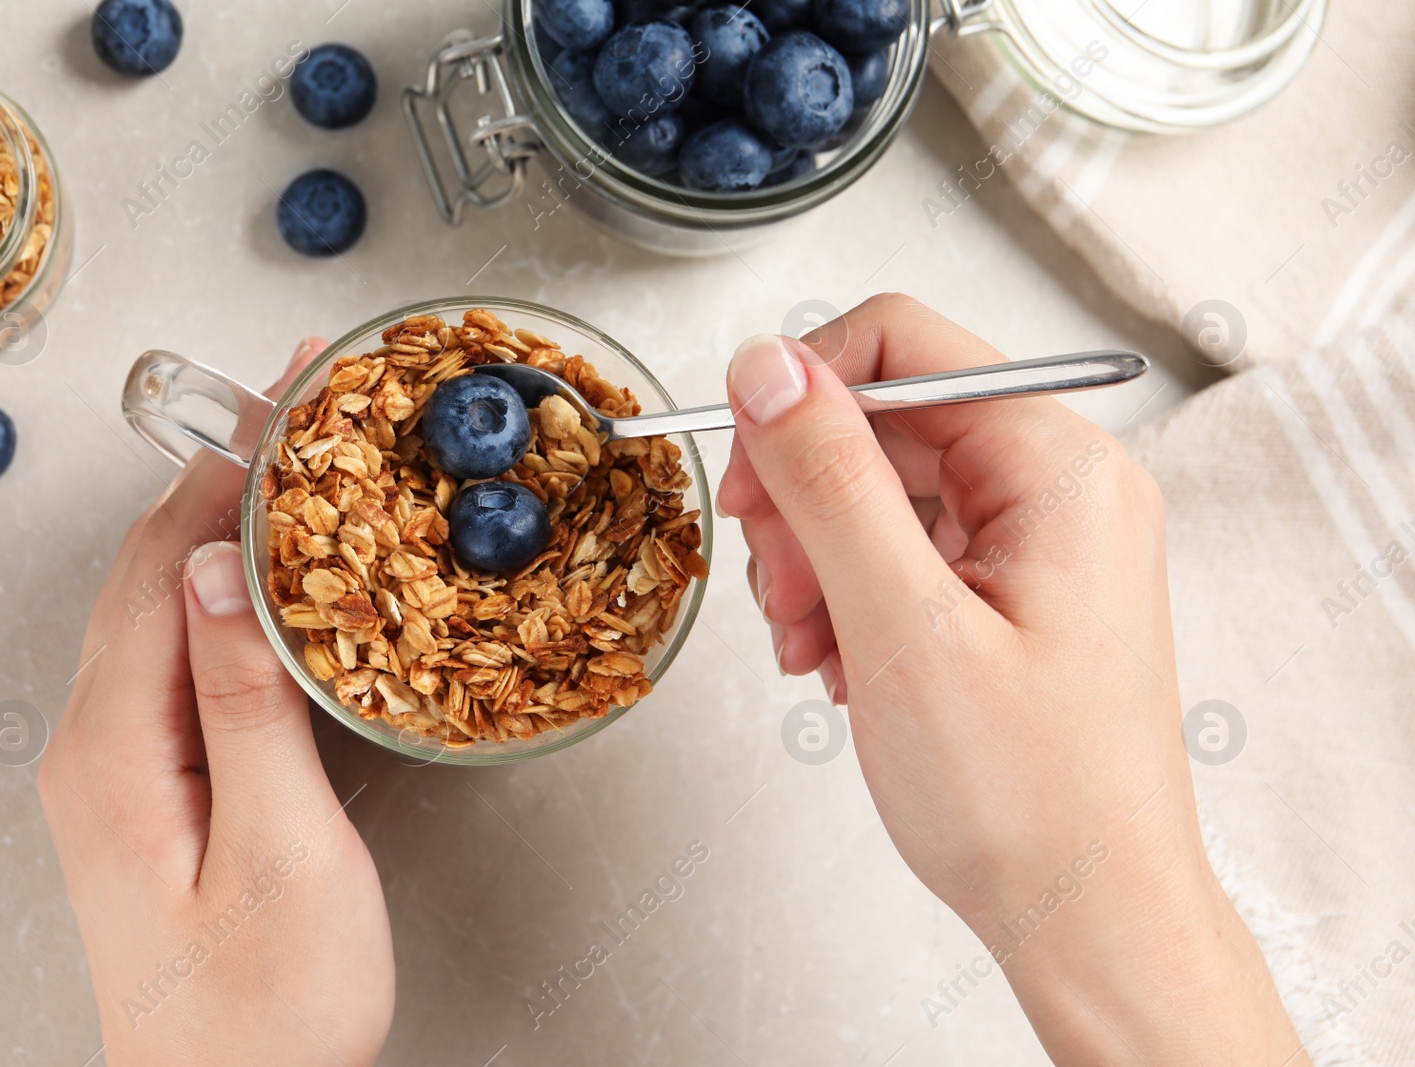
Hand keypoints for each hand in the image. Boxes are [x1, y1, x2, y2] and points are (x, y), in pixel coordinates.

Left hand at [40, 339, 393, 1066]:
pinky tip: (269, 579)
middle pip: (147, 571)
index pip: (162, 565)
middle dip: (221, 475)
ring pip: (158, 606)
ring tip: (295, 467)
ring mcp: (113, 767)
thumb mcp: (281, 852)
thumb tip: (226, 571)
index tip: (283, 396)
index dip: (224, 470)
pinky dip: (222, 592)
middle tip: (300, 405)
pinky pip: (173, 655)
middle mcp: (94, 746)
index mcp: (114, 750)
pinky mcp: (147, 786)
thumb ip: (250, 704)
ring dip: (222, 526)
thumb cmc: (265, 1013)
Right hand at [719, 296, 1303, 1063]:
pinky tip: (836, 660)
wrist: (1088, 919)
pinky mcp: (1010, 593)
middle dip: (804, 500)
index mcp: (1059, 467)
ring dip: (816, 560)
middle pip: (884, 423)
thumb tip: (767, 364)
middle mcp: (1059, 488)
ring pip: (880, 492)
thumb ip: (830, 480)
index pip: (904, 344)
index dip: (803, 394)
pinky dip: (848, 597)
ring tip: (808, 643)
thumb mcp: (903, 624)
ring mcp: (1036, 543)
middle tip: (776, 585)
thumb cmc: (1028, 799)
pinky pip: (902, 552)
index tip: (744, 467)